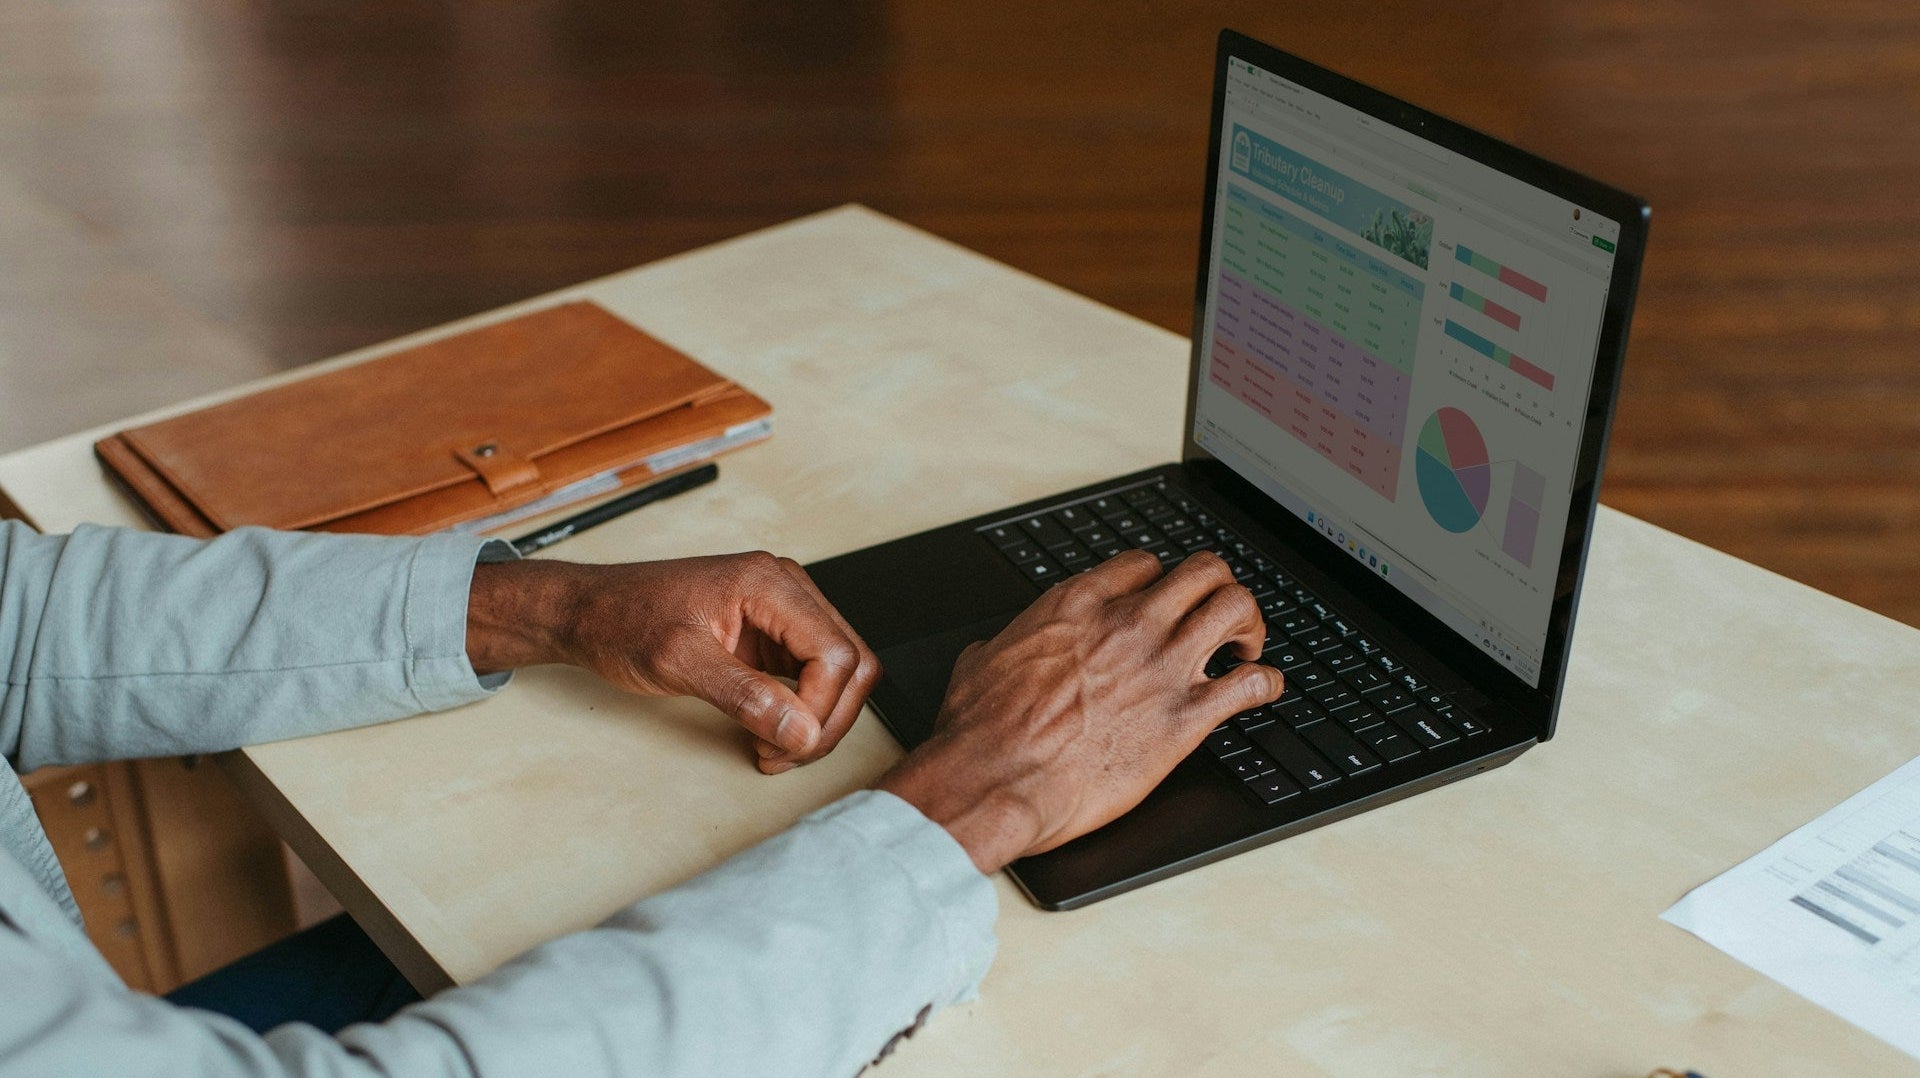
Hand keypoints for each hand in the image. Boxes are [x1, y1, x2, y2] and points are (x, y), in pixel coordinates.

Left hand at [466, 552, 880, 772]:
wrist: (590, 613)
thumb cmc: (623, 620)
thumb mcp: (678, 662)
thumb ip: (744, 696)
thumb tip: (799, 730)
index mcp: (769, 584)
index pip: (835, 653)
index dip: (819, 708)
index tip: (782, 743)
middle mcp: (785, 591)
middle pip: (852, 662)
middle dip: (826, 720)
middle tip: (783, 755)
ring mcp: (782, 613)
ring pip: (840, 672)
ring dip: (817, 720)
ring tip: (773, 749)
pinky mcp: (773, 636)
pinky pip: (813, 676)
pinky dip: (801, 712)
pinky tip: (769, 733)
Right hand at [876, 550, 1282, 873]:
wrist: (995, 779)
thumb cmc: (981, 731)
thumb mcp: (981, 663)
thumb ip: (1005, 645)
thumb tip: (995, 650)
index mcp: (1079, 605)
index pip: (1144, 565)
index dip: (1160, 582)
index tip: (1163, 602)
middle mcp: (1129, 624)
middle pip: (1204, 572)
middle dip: (1218, 590)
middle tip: (1216, 619)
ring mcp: (1162, 667)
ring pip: (1237, 608)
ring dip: (1250, 625)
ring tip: (1244, 648)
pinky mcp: (1185, 719)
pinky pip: (1251, 684)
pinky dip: (1266, 683)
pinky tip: (1261, 690)